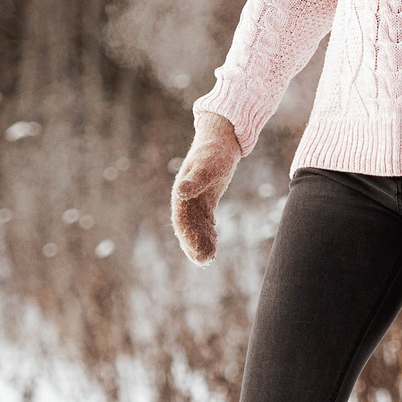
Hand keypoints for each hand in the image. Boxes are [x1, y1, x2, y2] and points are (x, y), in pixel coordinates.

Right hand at [170, 111, 242, 264]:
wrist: (220, 140)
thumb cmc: (214, 151)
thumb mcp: (207, 165)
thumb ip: (195, 180)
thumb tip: (181, 192)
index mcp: (182, 192)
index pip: (183, 220)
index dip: (189, 238)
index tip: (198, 253)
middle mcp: (186, 199)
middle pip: (187, 227)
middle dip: (194, 245)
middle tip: (205, 262)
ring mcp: (195, 200)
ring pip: (195, 227)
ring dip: (200, 243)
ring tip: (208, 260)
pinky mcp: (205, 200)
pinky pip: (204, 221)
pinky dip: (207, 234)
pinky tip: (213, 247)